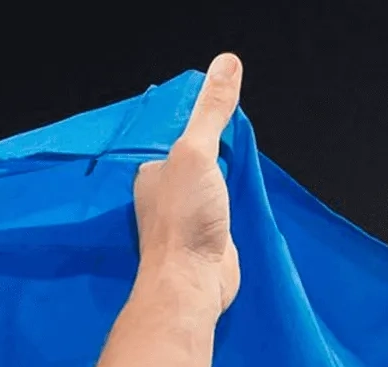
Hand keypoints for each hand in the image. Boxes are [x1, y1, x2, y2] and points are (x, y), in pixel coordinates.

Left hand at [132, 53, 242, 310]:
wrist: (191, 282)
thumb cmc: (184, 220)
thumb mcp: (197, 152)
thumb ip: (210, 112)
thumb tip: (225, 63)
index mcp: (147, 172)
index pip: (168, 135)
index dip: (190, 119)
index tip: (212, 103)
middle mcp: (159, 192)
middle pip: (189, 156)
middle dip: (207, 143)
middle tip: (231, 125)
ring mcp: (182, 213)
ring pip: (205, 179)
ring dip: (220, 168)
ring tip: (237, 150)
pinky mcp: (203, 232)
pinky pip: (218, 201)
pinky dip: (230, 191)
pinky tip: (240, 185)